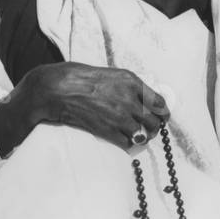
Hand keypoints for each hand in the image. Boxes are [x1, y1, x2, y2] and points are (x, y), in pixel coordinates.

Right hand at [0, 62, 169, 154]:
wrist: (57, 88)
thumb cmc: (81, 78)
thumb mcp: (112, 75)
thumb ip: (130, 87)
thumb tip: (146, 100)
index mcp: (132, 82)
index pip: (160, 102)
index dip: (163, 113)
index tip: (162, 117)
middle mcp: (129, 99)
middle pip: (155, 121)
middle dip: (155, 128)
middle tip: (151, 130)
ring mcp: (118, 116)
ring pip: (143, 134)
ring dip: (143, 137)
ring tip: (139, 137)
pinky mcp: (107, 130)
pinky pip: (127, 142)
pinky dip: (127, 143)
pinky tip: (124, 140)